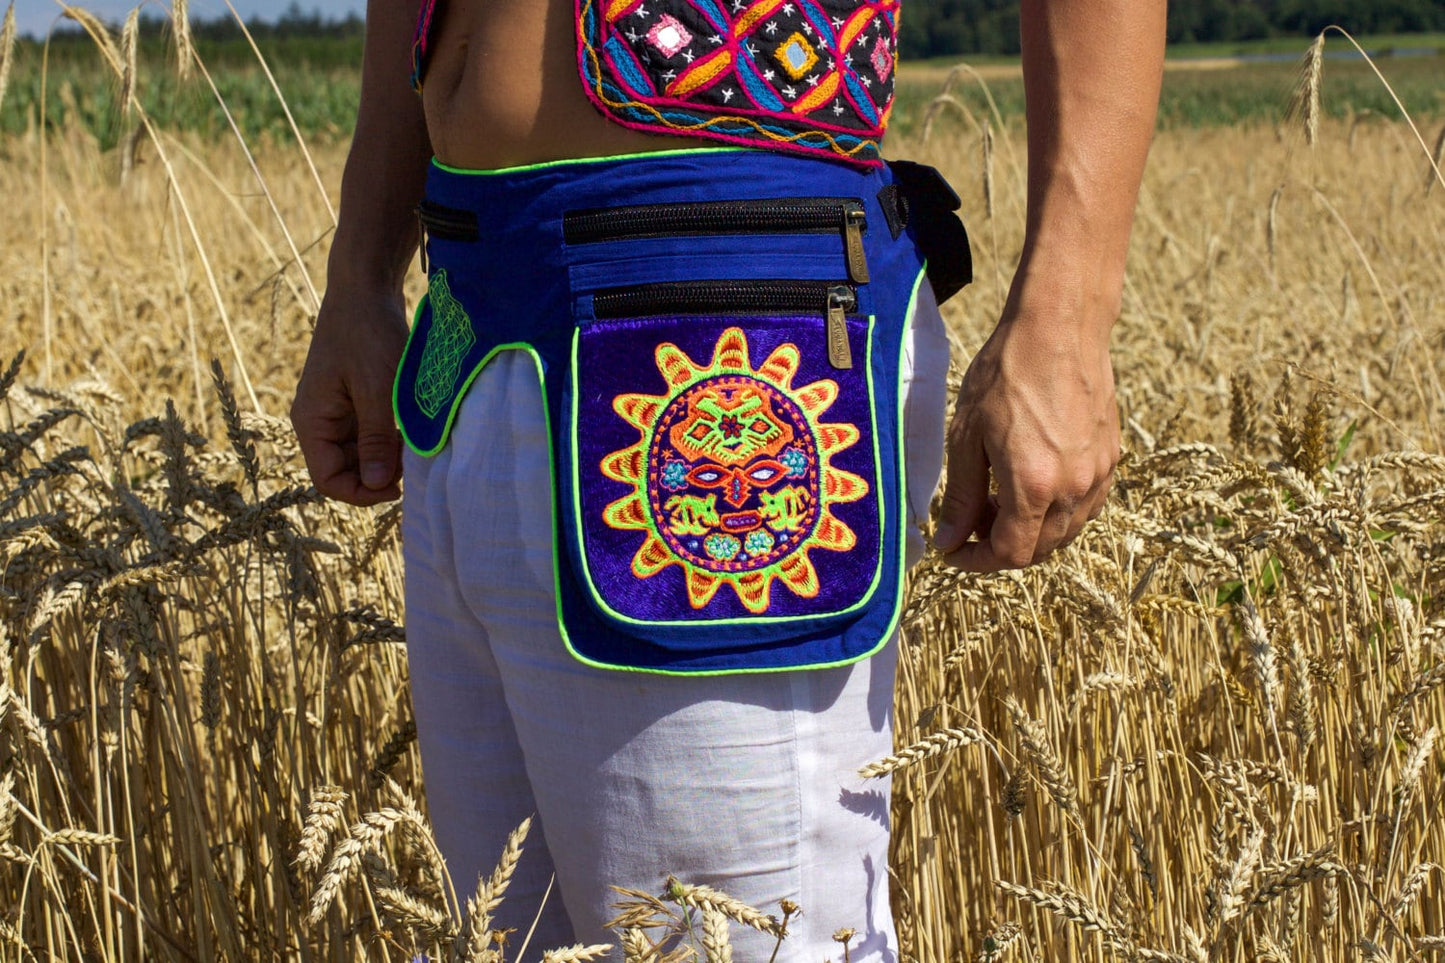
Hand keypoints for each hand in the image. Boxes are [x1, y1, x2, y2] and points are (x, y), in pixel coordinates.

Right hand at [290, 285, 409, 505]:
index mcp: (312, 421)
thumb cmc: (368, 333)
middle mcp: (319, 421)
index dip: (362, 492)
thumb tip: (376, 485)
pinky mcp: (356, 402)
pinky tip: (410, 428)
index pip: (328, 480)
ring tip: (413, 440)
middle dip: (379, 473)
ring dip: (387, 456)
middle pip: (346, 471)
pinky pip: (371, 435)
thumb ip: (376, 438)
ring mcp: (337, 412)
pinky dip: (390, 438)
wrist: (367, 289)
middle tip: (412, 459)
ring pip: (362, 455)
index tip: (398, 486)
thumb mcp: (377, 389)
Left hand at [932, 300, 1119, 570]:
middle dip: (1000, 546)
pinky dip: (1056, 512)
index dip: (977, 561)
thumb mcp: (967, 436)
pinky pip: (1085, 507)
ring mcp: (1098, 475)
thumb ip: (961, 497)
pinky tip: (1032, 486)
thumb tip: (949, 542)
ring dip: (1030, 531)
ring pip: (1065, 532)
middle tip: (971, 520)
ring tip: (998, 499)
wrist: (1059, 328)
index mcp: (1033, 486)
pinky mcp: (1110, 459)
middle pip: (1039, 550)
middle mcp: (1073, 488)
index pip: (1009, 554)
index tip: (955, 551)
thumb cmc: (1005, 374)